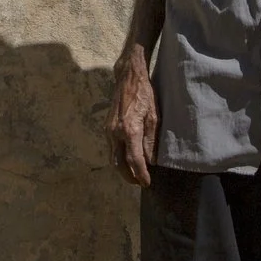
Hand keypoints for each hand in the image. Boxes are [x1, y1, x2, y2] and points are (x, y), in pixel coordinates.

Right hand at [108, 47, 158, 185]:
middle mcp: (115, 133)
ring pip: (112, 157)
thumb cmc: (145, 94)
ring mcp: (108, 130)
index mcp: (129, 130)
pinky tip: (127, 160)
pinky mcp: (106, 127)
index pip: (134, 159)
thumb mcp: (154, 116)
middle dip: (129, 176)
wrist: (127, 77)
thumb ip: (151, 140)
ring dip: (122, 169)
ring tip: (134, 175)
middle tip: (140, 183)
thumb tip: (152, 160)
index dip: (141, 174)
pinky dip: (118, 159)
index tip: (147, 183)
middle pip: (119, 163)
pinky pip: (111, 149)